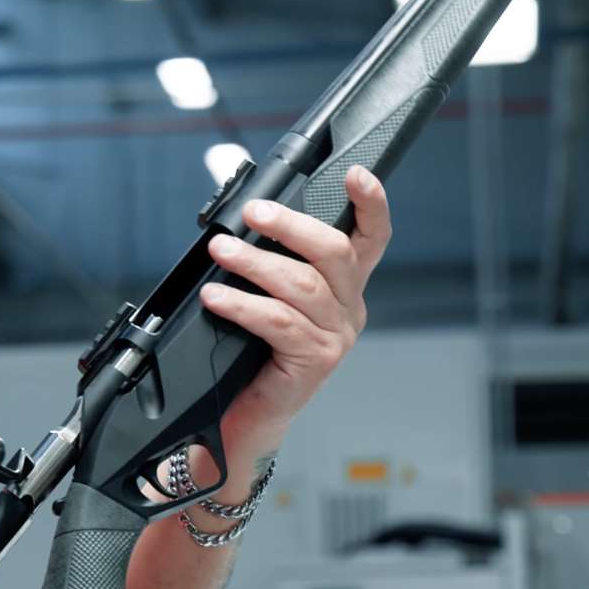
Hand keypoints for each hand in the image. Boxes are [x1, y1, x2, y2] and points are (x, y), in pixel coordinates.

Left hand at [199, 164, 391, 478]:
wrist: (250, 416)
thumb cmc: (256, 353)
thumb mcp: (269, 299)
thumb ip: (269, 261)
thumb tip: (242, 222)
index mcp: (344, 288)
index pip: (370, 238)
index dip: (371, 203)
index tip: (356, 173)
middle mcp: (349, 309)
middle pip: (334, 252)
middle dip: (291, 226)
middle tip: (253, 213)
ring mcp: (336, 337)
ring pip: (302, 285)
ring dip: (256, 263)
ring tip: (221, 251)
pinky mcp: (314, 362)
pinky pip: (278, 322)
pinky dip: (242, 305)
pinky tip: (217, 297)